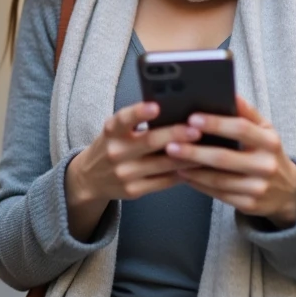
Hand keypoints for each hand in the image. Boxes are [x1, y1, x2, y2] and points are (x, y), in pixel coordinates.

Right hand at [68, 101, 202, 204]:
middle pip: (150, 142)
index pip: (123, 119)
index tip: (155, 106)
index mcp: (111, 131)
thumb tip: (173, 111)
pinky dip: (181, 173)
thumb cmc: (110, 146)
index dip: (139, 112)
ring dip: (187, 156)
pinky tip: (195, 166)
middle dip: (175, 135)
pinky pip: (164, 181)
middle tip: (197, 129)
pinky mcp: (134, 190)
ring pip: (163, 164)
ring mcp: (125, 173)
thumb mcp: (115, 130)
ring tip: (206, 147)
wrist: (89, 178)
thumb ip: (135, 122)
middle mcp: (116, 152)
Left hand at [164, 95, 295, 227]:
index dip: (216, 124)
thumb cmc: (268, 152)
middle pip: (224, 158)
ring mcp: (258, 188)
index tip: (192, 119)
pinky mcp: (249, 205)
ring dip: (192, 169)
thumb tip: (229, 92)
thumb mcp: (265, 130)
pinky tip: (184, 174)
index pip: (241, 129)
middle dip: (194, 151)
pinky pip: (218, 194)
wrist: (289, 191)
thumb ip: (247, 112)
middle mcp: (266, 166)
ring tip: (172, 159)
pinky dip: (198, 184)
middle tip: (170, 144)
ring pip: (218, 179)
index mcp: (270, 142)